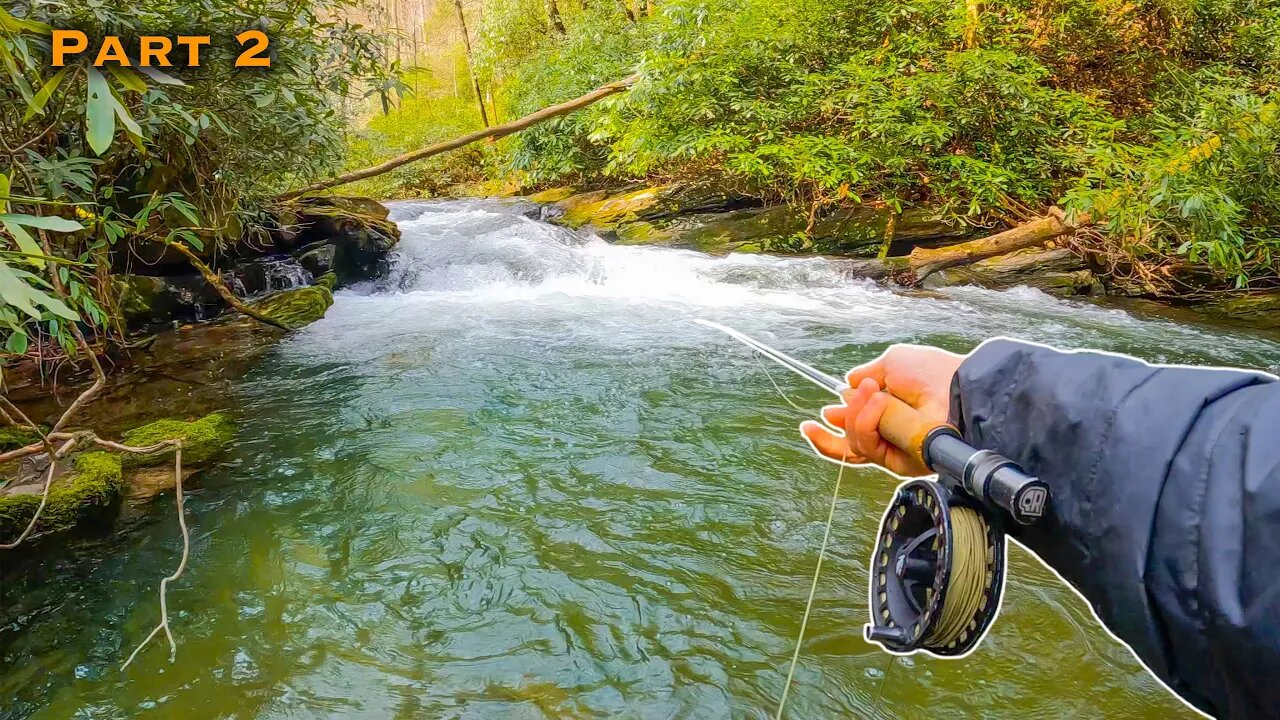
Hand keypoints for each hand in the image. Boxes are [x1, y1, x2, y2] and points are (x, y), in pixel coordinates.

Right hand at [800, 344, 965, 476]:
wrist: (955, 389)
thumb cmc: (932, 373)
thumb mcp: (892, 363)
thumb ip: (866, 374)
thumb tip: (848, 383)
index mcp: (888, 414)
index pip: (856, 427)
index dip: (836, 424)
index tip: (819, 416)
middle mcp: (889, 436)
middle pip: (848, 445)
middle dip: (832, 430)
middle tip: (827, 413)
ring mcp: (892, 450)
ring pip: (854, 443)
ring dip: (856, 415)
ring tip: (872, 392)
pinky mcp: (897, 462)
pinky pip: (866, 447)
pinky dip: (866, 422)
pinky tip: (877, 403)